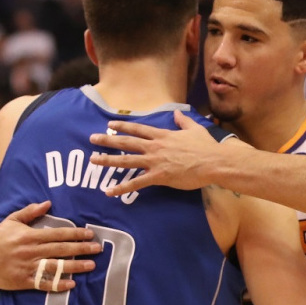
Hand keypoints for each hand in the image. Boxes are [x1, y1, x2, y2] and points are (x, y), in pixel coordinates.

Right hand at [0, 201, 99, 291]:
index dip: (75, 234)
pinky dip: (58, 284)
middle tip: (98, 249)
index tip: (90, 234)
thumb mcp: (12, 220)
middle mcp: (31, 251)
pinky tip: (72, 284)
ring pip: (55, 266)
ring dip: (75, 266)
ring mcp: (28, 267)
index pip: (58, 234)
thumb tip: (48, 203)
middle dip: (81, 249)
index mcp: (30, 236)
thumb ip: (30, 212)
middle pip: (61, 249)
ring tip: (91, 265)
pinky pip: (43, 283)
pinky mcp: (23, 281)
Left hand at [88, 110, 220, 195]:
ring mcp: (155, 161)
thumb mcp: (194, 129)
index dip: (123, 126)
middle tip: (92, 139)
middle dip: (108, 140)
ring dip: (108, 160)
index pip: (138, 129)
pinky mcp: (159, 176)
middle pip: (126, 142)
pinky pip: (136, 183)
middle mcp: (155, 147)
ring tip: (93, 160)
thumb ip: (183, 121)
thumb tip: (177, 113)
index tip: (110, 124)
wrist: (213, 162)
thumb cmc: (206, 147)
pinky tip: (109, 191)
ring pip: (126, 160)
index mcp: (162, 135)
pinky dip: (122, 188)